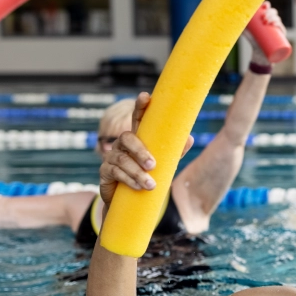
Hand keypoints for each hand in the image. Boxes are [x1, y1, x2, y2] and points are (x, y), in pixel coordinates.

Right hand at [99, 92, 193, 206]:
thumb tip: (190, 138)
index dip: (140, 107)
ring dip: (137, 172)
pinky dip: (129, 180)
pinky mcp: (105, 171)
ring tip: (151, 185)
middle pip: (127, 138)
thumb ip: (175, 151)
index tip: (145, 96)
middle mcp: (122, 144)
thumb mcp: (165, 164)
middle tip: (152, 165)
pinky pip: (115, 172)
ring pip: (122, 159)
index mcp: (138, 138)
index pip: (138, 119)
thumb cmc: (149, 175)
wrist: (130, 200)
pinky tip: (138, 187)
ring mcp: (111, 156)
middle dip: (140, 151)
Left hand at [242, 2, 285, 65]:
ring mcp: (277, 29)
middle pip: (273, 13)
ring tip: (267, 22)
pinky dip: (280, 27)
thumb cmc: (254, 41)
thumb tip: (230, 20)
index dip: (267, 5)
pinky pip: (282, 30)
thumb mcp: (246, 33)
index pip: (268, 9)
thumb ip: (240, 27)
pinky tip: (277, 25)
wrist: (260, 54)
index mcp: (266, 19)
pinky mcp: (281, 37)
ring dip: (274, 18)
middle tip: (263, 18)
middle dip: (269, 13)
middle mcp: (273, 22)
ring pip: (278, 20)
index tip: (264, 5)